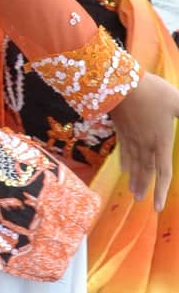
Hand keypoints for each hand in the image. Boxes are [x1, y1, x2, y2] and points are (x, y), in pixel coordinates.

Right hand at [110, 71, 178, 211]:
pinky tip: (123, 169)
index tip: (157, 207)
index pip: (163, 172)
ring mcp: (130, 139)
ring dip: (134, 179)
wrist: (119, 84)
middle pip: (145, 171)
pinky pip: (123, 151)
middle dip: (145, 187)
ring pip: (133, 164)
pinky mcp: (121, 131)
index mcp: (160, 141)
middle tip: (141, 200)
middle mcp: (144, 145)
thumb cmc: (153, 93)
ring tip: (132, 191)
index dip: (161, 191)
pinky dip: (124, 163)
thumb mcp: (178, 102)